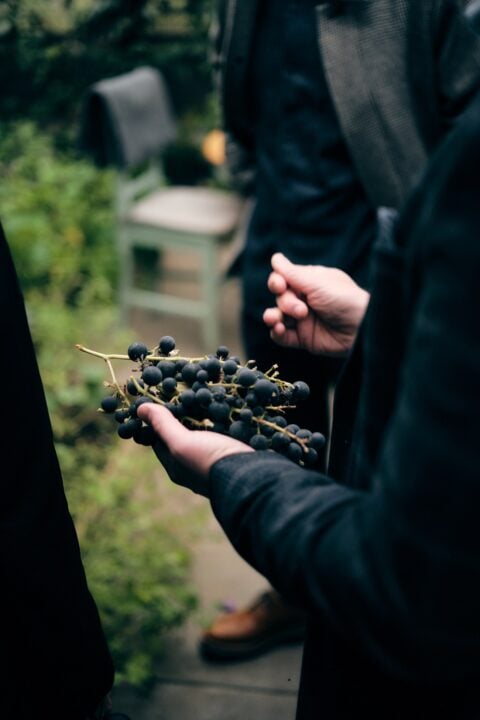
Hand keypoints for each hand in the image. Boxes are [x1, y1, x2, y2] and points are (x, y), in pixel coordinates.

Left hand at [137, 403, 253, 496]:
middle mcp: (194, 466)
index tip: (160, 398)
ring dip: (205, 417)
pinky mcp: (234, 455)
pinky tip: (226, 407)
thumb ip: (163, 426)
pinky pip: (225, 435)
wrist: (252, 476)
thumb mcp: (182, 442)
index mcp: (177, 467)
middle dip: (184, 415)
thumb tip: (139, 408)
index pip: (160, 440)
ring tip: (205, 394)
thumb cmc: (210, 461)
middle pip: (184, 436)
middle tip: (185, 391)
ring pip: (206, 435)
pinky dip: (224, 422)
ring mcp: (216, 461)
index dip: (158, 420)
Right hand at [263, 253, 369, 355]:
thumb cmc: (344, 300)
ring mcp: (303, 320)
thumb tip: (275, 258)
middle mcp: (304, 299)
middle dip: (286, 303)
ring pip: (277, 316)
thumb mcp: (317, 283)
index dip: (277, 282)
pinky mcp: (303, 338)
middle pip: (280, 298)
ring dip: (273, 317)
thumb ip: (292, 273)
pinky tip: (278, 330)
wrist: (361, 329)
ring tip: (275, 320)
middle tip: (302, 310)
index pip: (283, 278)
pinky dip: (276, 333)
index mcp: (309, 282)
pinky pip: (282, 336)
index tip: (280, 285)